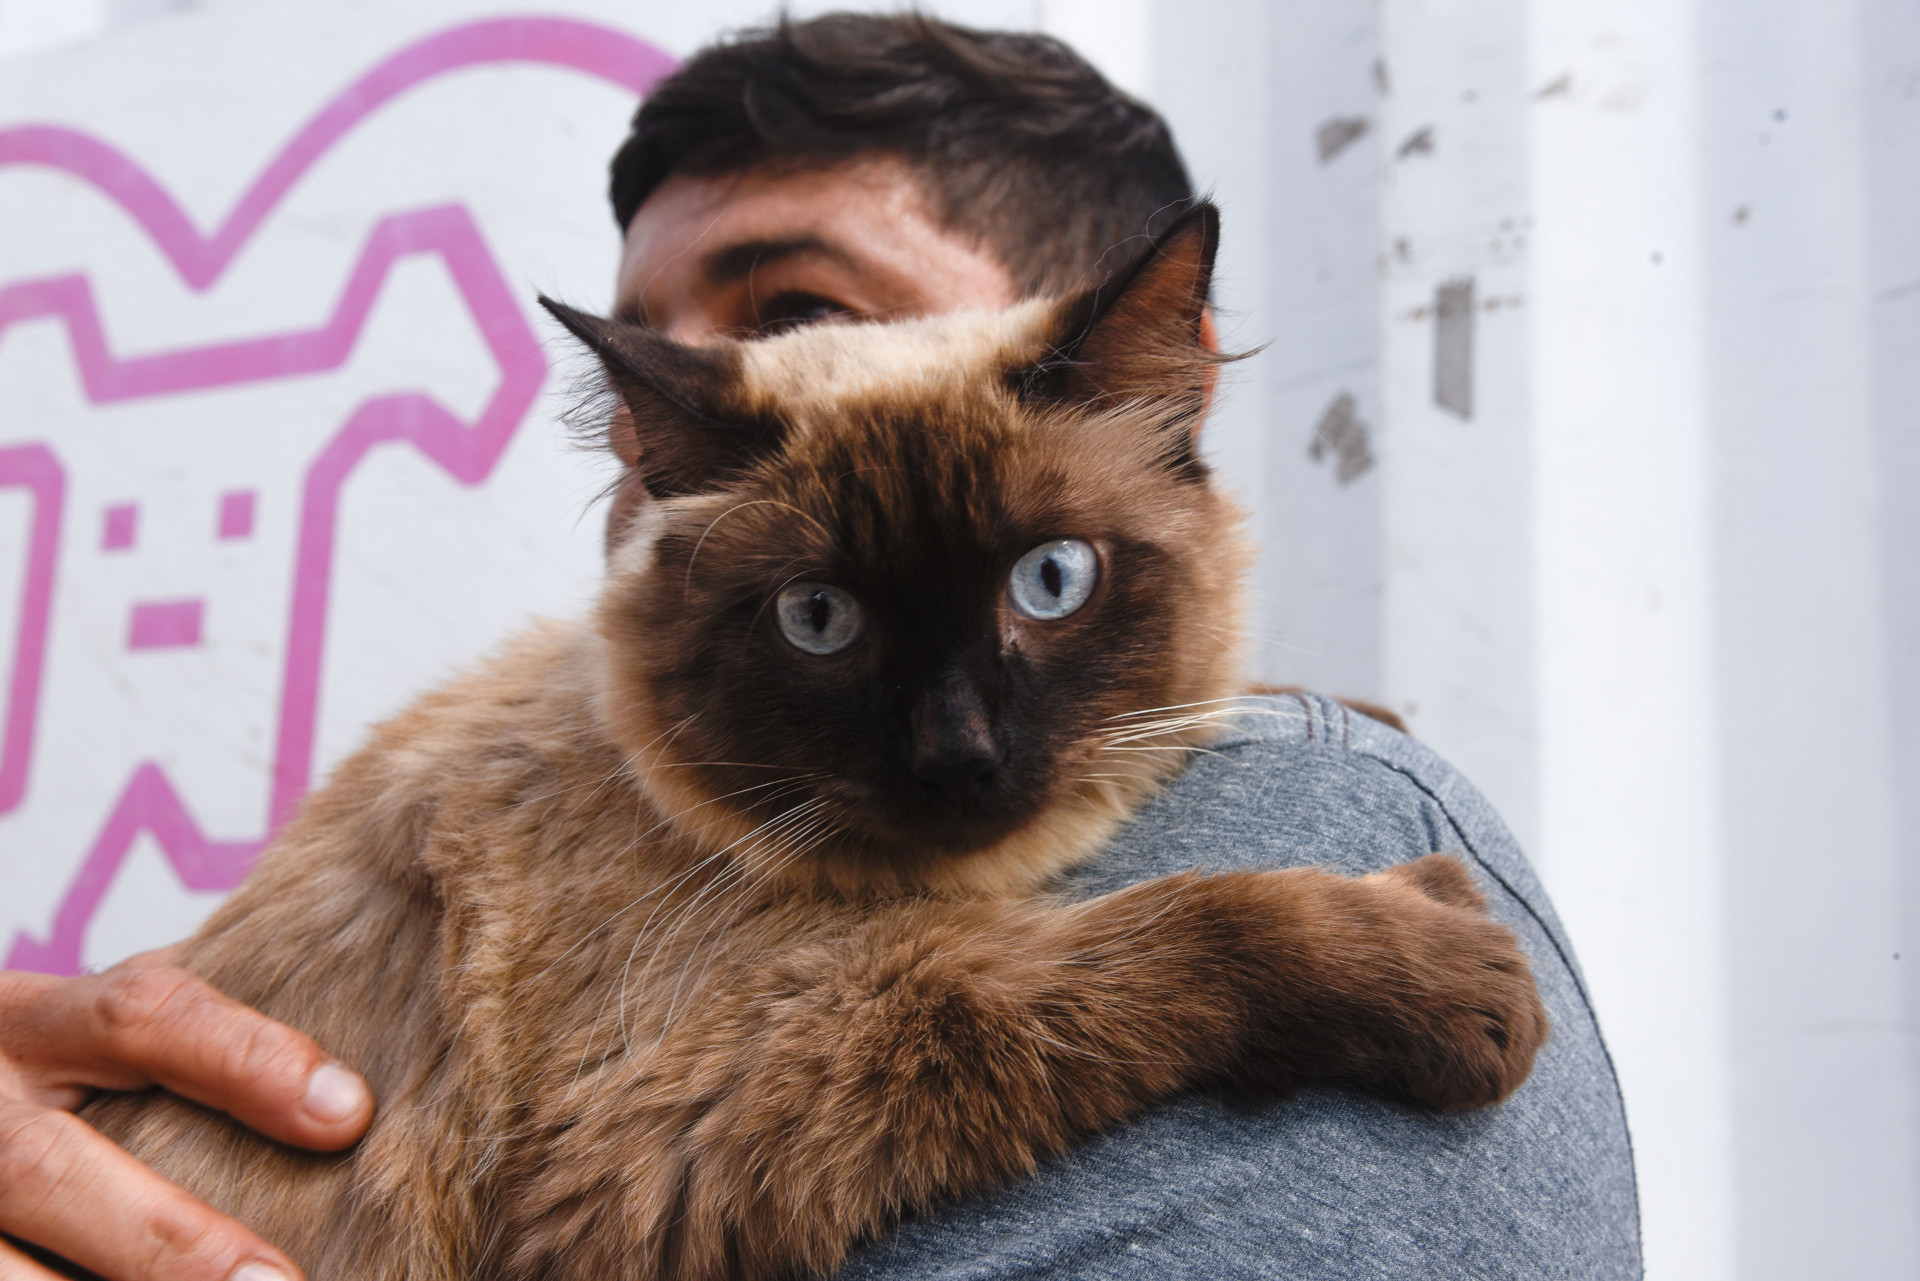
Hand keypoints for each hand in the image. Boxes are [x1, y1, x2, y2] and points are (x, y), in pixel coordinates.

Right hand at [0, 947, 373, 1280]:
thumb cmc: (48, 1083)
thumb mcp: (92, 1036)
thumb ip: (191, 1040)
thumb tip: (343, 1083)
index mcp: (33, 1024)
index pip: (138, 1015)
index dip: (243, 1059)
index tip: (346, 1113)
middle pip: (48, 1166)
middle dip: (166, 1238)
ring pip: (2, 1268)